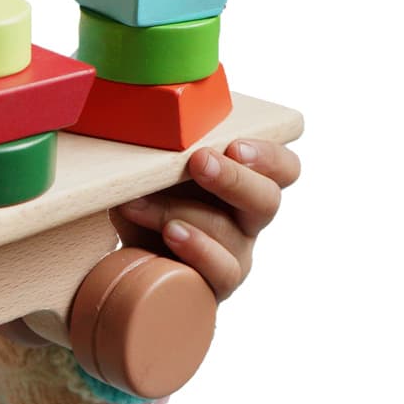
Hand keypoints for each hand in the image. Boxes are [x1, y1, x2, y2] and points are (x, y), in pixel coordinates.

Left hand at [112, 139, 300, 302]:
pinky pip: (220, 271)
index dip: (269, 157)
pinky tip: (171, 233)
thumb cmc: (145, 205)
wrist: (121, 260)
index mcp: (243, 183)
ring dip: (182, 211)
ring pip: (230, 233)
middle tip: (199, 162)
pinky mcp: (214, 286)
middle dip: (232, 179)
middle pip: (267, 200)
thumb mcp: (154, 172)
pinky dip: (195, 249)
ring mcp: (234, 256)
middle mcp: (247, 221)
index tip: (235, 146)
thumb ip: (167, 148)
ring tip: (142, 202)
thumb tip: (152, 117)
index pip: (283, 169)